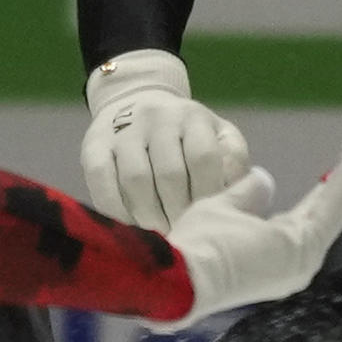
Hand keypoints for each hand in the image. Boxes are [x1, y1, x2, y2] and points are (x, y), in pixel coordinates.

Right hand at [81, 50, 254, 229]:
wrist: (137, 102)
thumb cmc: (189, 138)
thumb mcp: (218, 139)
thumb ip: (234, 164)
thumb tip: (247, 198)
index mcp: (193, 116)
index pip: (204, 159)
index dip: (209, 197)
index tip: (213, 225)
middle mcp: (157, 117)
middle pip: (170, 174)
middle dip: (181, 214)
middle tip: (188, 240)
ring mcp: (122, 130)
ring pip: (136, 180)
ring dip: (151, 217)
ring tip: (163, 238)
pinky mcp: (93, 145)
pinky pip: (101, 181)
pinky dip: (117, 210)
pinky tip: (132, 227)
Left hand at [164, 120, 341, 323]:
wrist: (182, 277)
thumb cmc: (197, 248)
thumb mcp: (223, 209)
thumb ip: (247, 197)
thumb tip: (264, 179)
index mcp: (281, 255)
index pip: (315, 210)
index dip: (334, 181)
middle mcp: (301, 261)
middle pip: (335, 207)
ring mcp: (306, 258)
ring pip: (340, 202)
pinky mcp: (306, 248)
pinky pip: (334, 202)